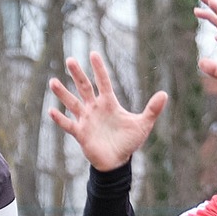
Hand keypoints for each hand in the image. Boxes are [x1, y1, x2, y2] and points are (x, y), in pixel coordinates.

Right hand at [46, 53, 166, 170]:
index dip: (99, 69)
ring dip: (63, 93)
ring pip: (72, 103)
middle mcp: (95, 108)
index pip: (103, 82)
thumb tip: (165, 93)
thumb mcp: (143, 124)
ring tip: (53, 81)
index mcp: (109, 103)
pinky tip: (51, 111)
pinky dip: (60, 119)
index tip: (93, 54)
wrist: (117, 161)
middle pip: (84, 87)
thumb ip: (152, 109)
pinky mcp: (81, 133)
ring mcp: (86, 120)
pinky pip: (68, 124)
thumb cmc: (128, 141)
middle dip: (77, 74)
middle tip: (70, 60)